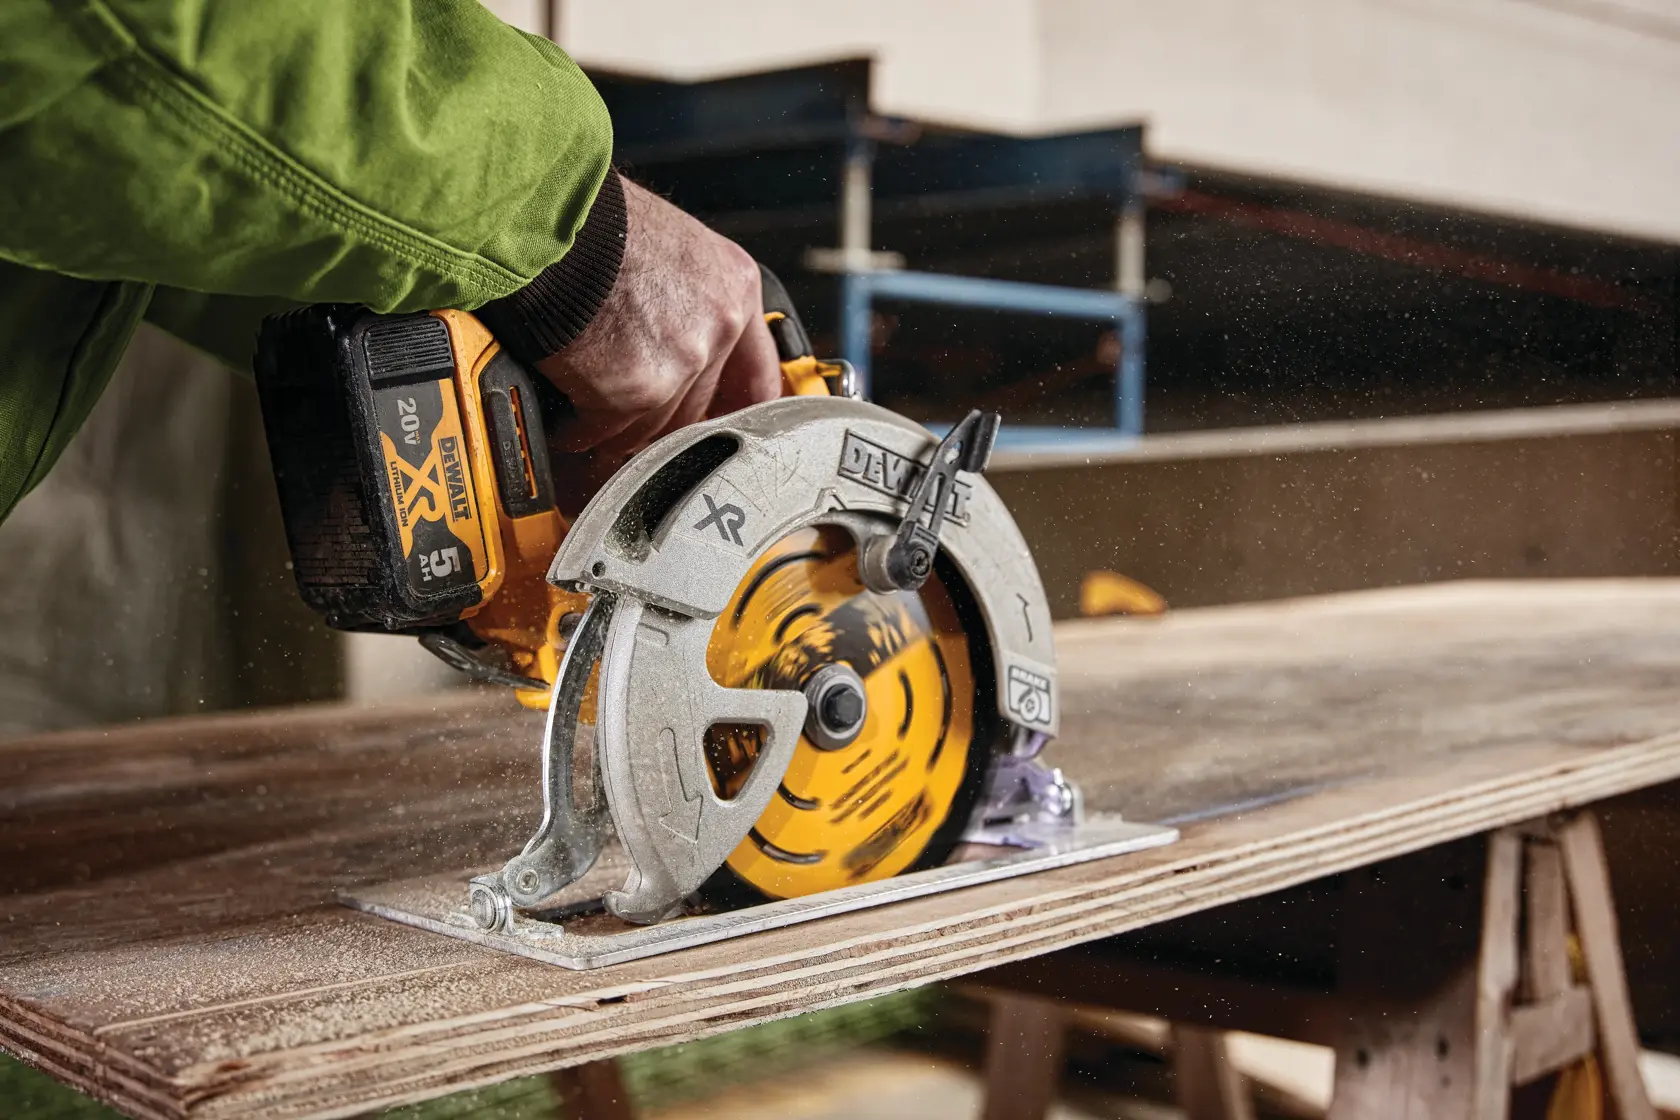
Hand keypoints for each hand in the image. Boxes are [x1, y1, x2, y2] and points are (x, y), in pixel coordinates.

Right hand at [536, 178, 781, 467]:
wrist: (547, 222)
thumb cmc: (594, 225)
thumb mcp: (672, 247)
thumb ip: (690, 300)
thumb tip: (677, 338)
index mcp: (735, 289)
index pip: (757, 376)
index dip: (730, 405)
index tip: (714, 419)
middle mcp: (718, 327)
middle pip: (696, 409)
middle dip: (657, 416)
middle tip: (625, 409)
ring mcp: (681, 363)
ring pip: (651, 428)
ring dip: (615, 426)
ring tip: (586, 407)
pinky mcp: (635, 391)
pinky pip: (605, 432)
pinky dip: (580, 430)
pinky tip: (565, 417)